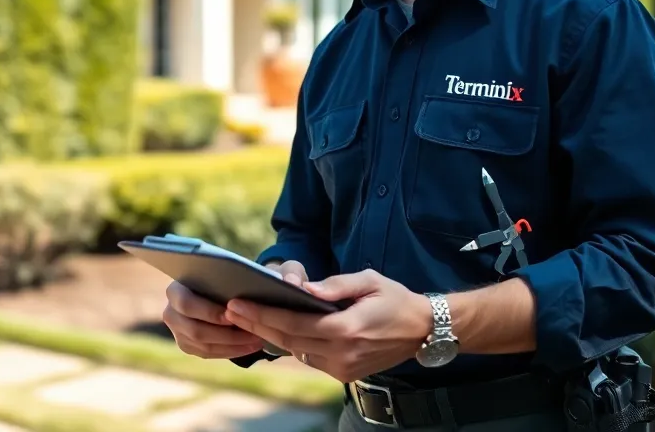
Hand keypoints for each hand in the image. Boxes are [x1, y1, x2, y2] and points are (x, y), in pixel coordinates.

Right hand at [162, 278, 266, 358]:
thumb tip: (245, 287)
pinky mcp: (186, 345)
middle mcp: (170, 313)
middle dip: (226, 334)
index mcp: (174, 291)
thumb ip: (224, 281)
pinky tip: (249, 347)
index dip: (209, 312)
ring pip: (203, 346)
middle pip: (195, 330)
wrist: (207, 289)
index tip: (233, 315)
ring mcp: (177, 332)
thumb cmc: (215, 278)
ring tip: (256, 341)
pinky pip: (208, 354)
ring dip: (233, 345)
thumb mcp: (217, 274)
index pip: (187, 304)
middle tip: (252, 333)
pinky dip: (230, 351)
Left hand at [224, 269, 432, 382]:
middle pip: (288, 340)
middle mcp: (341, 353)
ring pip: (296, 352)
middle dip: (257, 325)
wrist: (423, 331)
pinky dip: (293, 344)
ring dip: (271, 336)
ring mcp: (342, 368)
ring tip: (246, 318)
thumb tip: (303, 287)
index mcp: (345, 329)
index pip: (293, 323)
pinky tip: (276, 330)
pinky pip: (310, 358)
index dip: (262, 314)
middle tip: (230, 310)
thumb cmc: (395, 299)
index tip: (237, 304)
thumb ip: (334, 285)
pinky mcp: (344, 374)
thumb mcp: (368, 281)